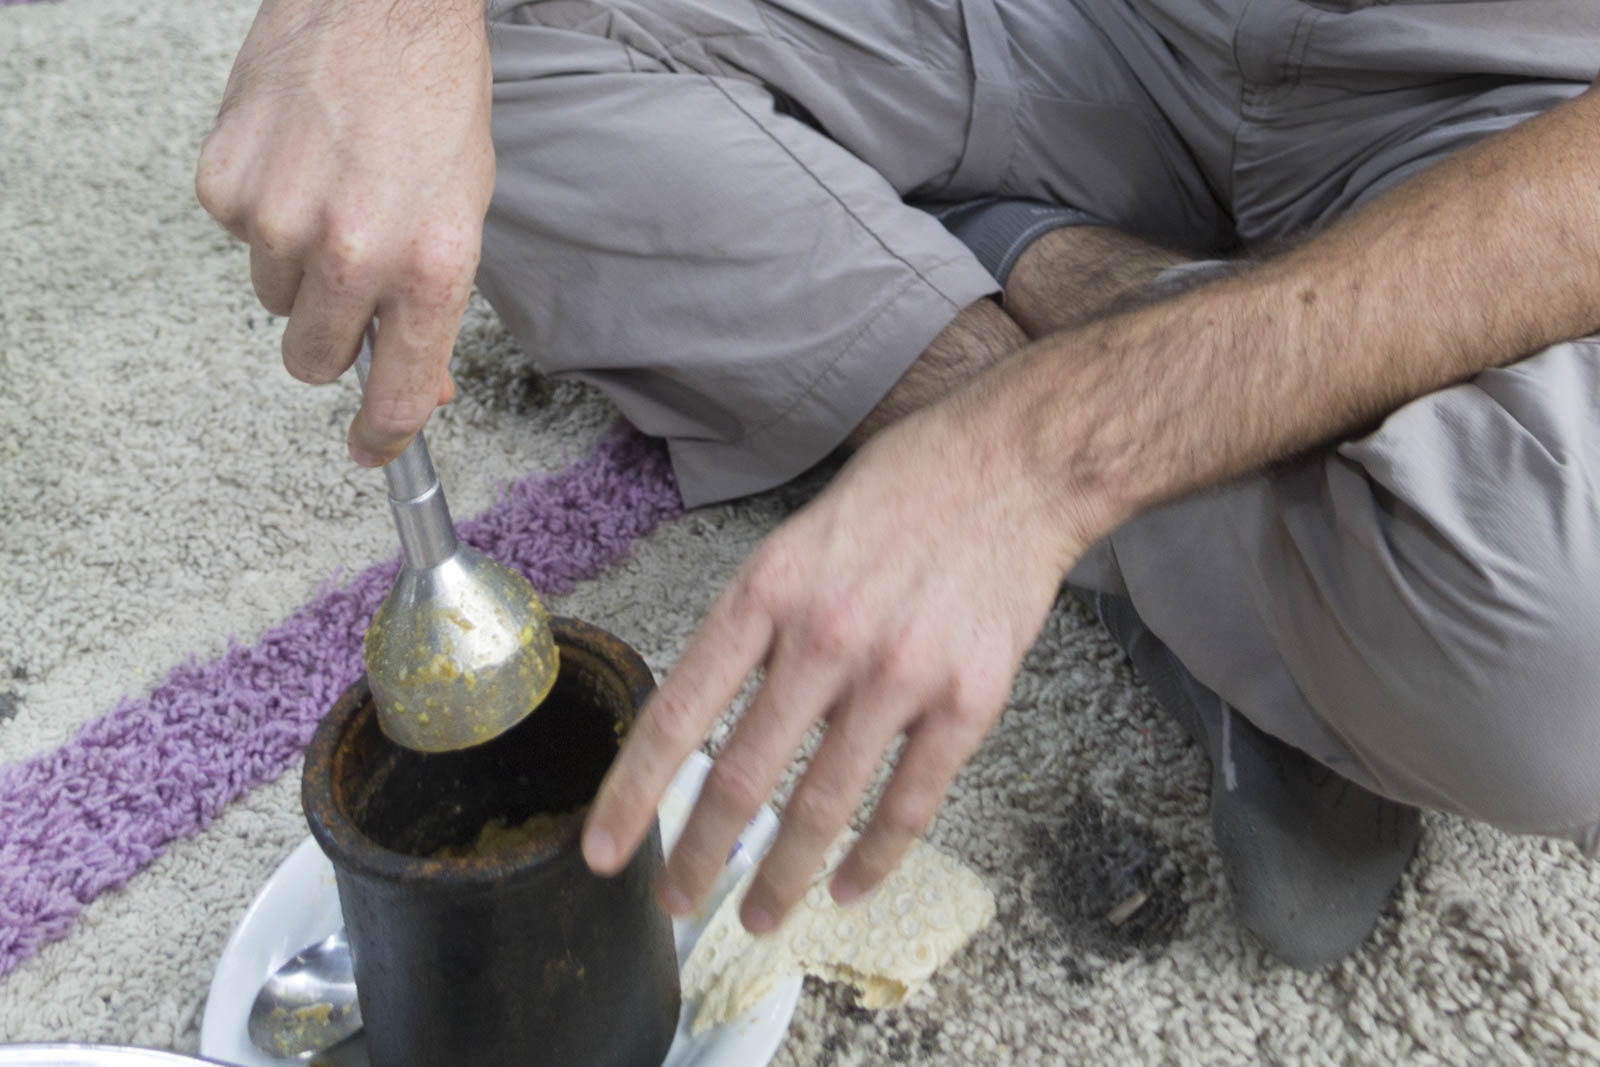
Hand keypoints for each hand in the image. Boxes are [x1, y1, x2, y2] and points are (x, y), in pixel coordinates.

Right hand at [195, 0, 494, 464]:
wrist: (381, 5)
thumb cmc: (434, 103)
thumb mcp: (464, 213)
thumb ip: (435, 305)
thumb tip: (422, 384)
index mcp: (431, 268)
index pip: (399, 392)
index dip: (384, 435)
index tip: (372, 449)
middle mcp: (354, 254)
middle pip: (315, 361)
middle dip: (333, 343)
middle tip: (350, 288)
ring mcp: (280, 219)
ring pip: (274, 298)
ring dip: (299, 266)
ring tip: (334, 192)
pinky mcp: (225, 183)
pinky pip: (237, 237)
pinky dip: (262, 212)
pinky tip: (297, 162)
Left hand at [582, 390, 1084, 931]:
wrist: (1016, 465)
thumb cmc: (902, 491)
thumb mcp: (797, 539)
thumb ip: (759, 626)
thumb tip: (722, 716)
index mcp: (766, 592)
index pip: (678, 713)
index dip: (632, 794)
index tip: (604, 851)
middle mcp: (823, 639)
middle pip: (742, 778)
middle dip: (699, 857)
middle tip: (677, 900)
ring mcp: (898, 674)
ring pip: (822, 808)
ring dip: (781, 878)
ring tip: (759, 917)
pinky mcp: (966, 700)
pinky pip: (910, 804)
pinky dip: (874, 859)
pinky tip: (849, 887)